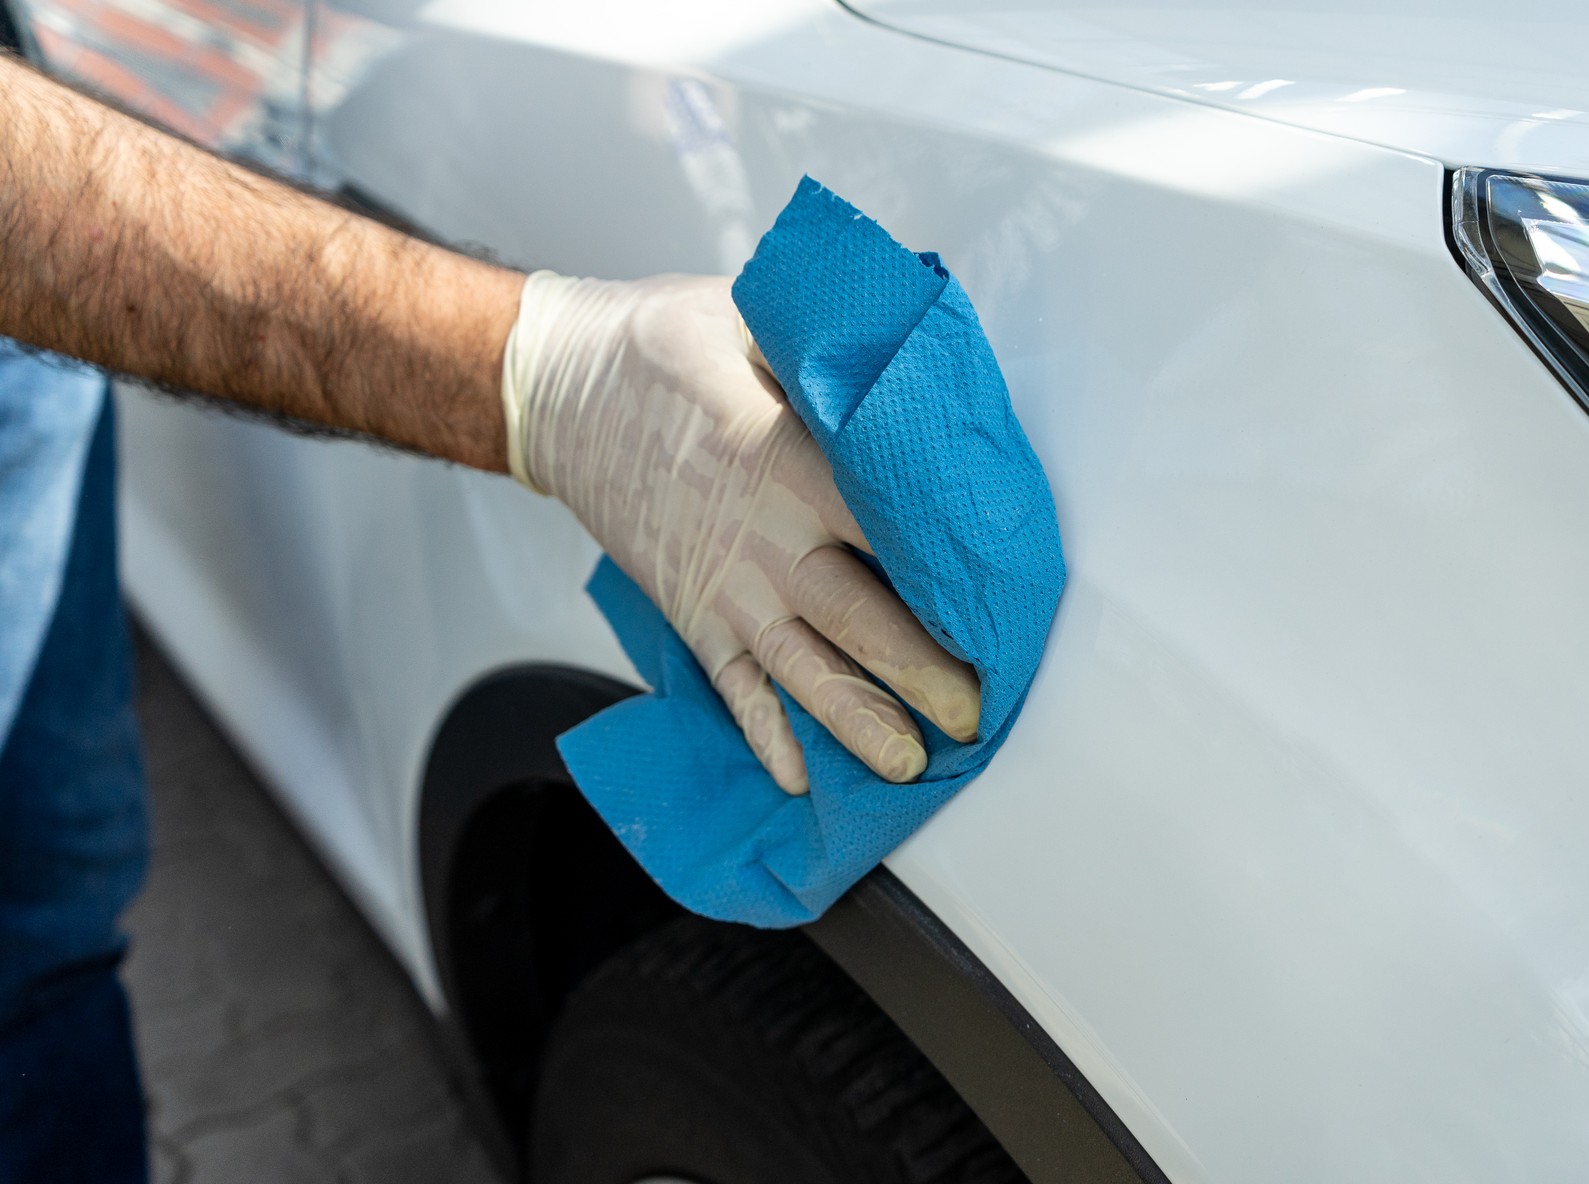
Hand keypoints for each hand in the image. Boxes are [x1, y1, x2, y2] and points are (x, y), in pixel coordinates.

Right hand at [501, 273, 980, 793]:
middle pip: (856, 616)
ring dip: (857, 720)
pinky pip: (732, 687)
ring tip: (908, 765)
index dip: (946, 573)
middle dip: (921, 672)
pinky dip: (765, 735)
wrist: (558, 386)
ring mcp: (724, 584)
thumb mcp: (757, 319)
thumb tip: (917, 364)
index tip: (1003, 608)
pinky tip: (800, 777)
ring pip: (802, 668)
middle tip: (975, 714)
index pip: (889, 529)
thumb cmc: (663, 344)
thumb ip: (835, 355)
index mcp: (788, 459)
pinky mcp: (691, 611)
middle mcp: (763, 536)